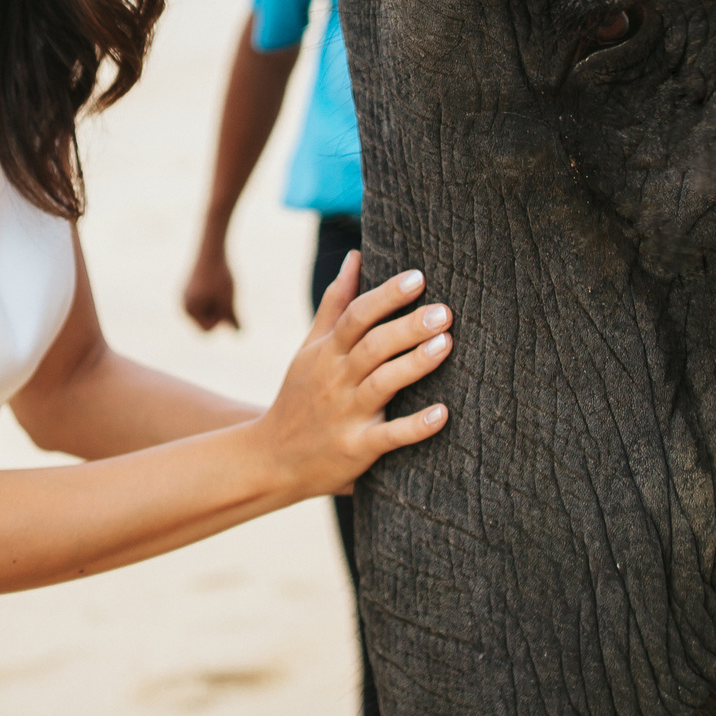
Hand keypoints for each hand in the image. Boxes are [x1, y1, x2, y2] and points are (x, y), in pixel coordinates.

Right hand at [183, 241, 238, 330]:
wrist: (211, 248)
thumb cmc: (220, 274)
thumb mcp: (228, 298)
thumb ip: (232, 318)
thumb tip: (240, 334)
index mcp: (188, 309)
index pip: (206, 331)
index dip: (220, 321)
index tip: (226, 303)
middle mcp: (182, 304)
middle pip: (205, 322)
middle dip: (218, 313)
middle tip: (225, 293)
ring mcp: (184, 296)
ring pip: (206, 312)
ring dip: (217, 305)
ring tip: (222, 289)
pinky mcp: (189, 288)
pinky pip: (204, 302)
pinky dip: (213, 297)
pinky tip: (218, 285)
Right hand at [258, 250, 450, 499]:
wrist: (271, 458)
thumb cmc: (298, 398)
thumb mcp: (310, 348)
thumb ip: (335, 304)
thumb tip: (355, 256)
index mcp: (327, 353)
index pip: (356, 317)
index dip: (386, 296)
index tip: (418, 278)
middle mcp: (335, 380)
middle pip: (372, 346)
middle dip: (407, 326)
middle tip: (444, 311)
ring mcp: (345, 415)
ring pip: (381, 384)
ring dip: (413, 365)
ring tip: (445, 344)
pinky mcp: (356, 449)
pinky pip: (389, 437)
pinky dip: (415, 426)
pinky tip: (442, 414)